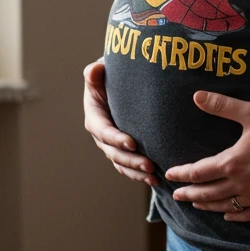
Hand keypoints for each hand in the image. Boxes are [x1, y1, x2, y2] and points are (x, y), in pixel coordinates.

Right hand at [83, 59, 158, 186]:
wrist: (121, 82)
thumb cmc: (112, 74)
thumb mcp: (102, 71)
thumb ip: (96, 73)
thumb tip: (93, 70)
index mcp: (95, 116)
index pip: (103, 131)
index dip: (116, 139)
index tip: (132, 143)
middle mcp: (101, 134)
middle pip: (114, 153)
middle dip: (131, 160)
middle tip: (150, 164)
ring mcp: (112, 145)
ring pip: (122, 164)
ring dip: (136, 171)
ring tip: (154, 175)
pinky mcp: (123, 150)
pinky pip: (129, 167)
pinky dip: (140, 174)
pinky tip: (155, 180)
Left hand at [165, 92, 249, 221]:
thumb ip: (222, 106)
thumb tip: (196, 96)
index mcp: (232, 162)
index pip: (199, 172)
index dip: (183, 174)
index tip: (170, 174)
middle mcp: (241, 183)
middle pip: (208, 192)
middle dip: (190, 193)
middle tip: (177, 195)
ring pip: (225, 205)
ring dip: (208, 205)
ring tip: (197, 204)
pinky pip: (248, 214)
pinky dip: (235, 215)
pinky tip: (228, 215)